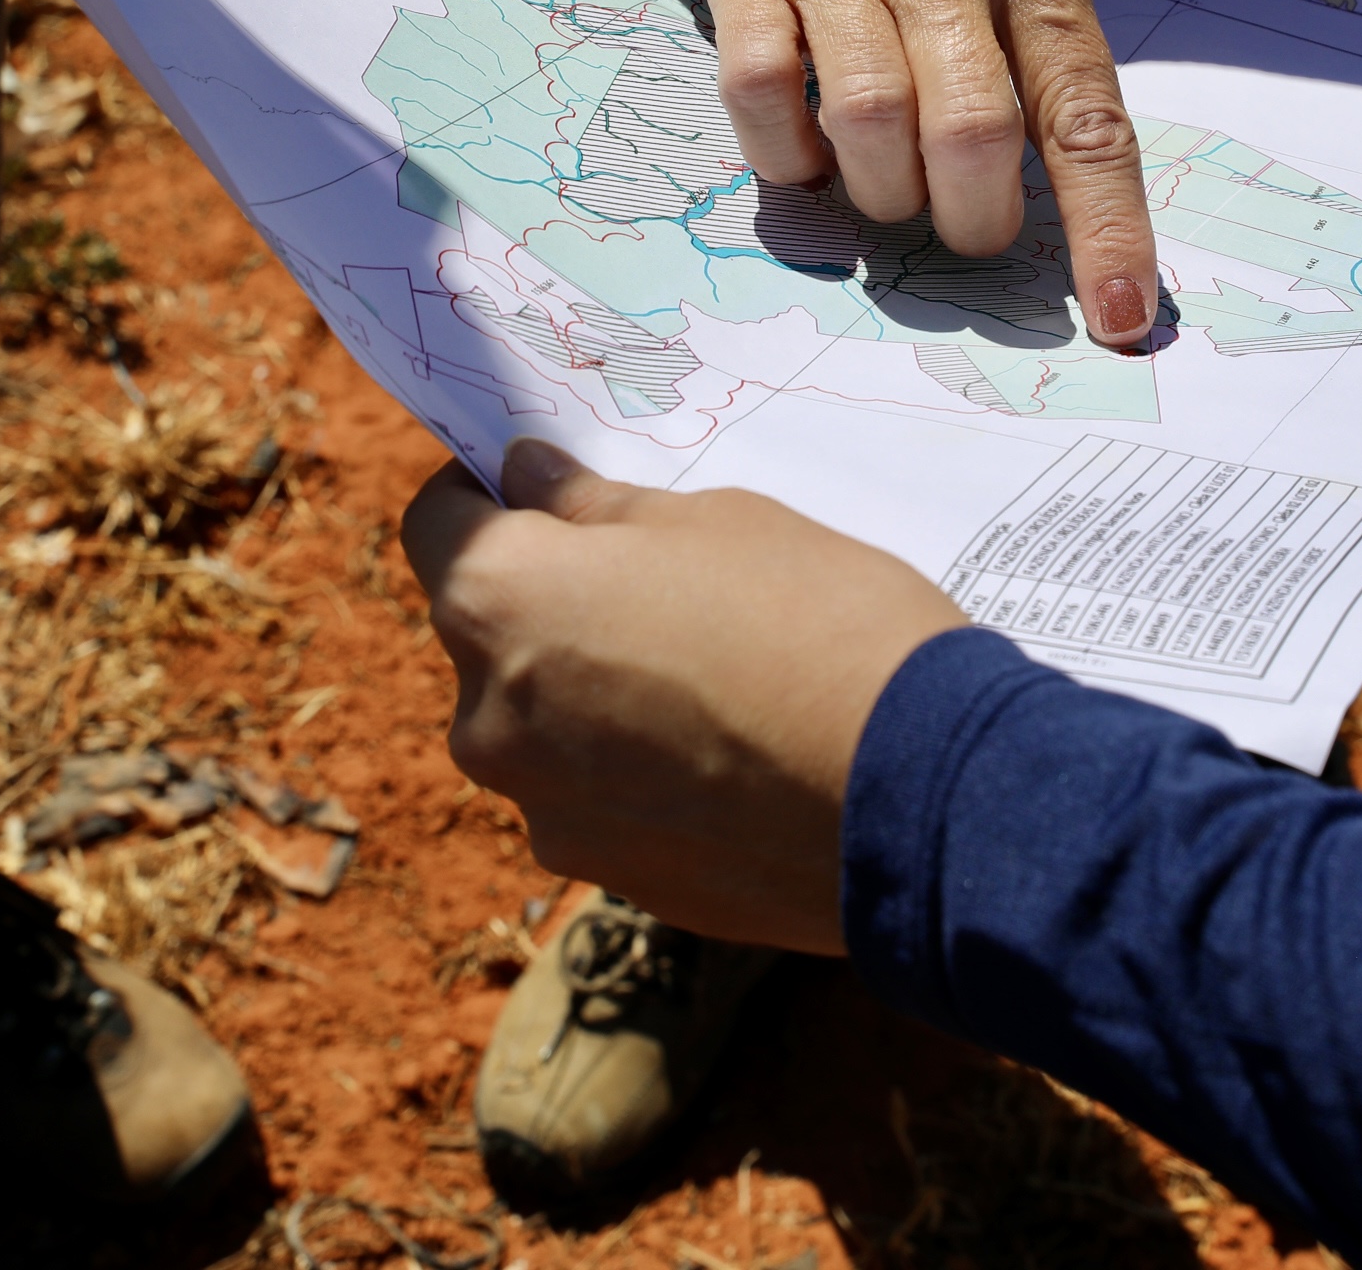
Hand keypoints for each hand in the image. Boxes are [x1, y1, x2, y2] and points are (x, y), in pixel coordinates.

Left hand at [400, 439, 966, 952]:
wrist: (924, 795)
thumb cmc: (819, 621)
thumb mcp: (718, 521)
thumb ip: (599, 508)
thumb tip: (527, 480)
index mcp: (500, 602)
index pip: (437, 524)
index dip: (483, 494)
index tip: (546, 488)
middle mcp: (489, 718)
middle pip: (488, 636)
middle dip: (552, 602)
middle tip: (662, 582)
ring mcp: (547, 814)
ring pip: (542, 727)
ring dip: (593, 695)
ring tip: (716, 679)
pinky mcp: (611, 880)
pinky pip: (601, 801)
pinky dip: (641, 774)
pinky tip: (737, 756)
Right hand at [526, 0, 1161, 345]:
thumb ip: (1044, 24)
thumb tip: (1059, 167)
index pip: (1084, 113)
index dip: (1105, 228)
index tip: (1121, 317)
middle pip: (972, 136)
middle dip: (973, 221)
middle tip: (965, 228)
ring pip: (869, 127)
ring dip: (881, 194)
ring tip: (885, 187)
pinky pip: (760, 92)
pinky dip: (784, 151)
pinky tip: (803, 150)